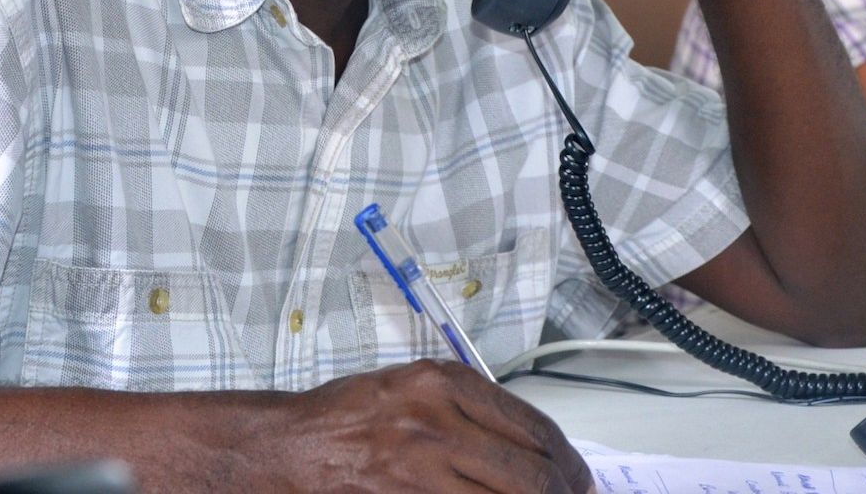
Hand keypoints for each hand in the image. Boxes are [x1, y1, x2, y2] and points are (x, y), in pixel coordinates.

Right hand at [262, 360, 591, 492]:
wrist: (288, 447)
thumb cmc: (346, 417)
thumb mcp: (411, 386)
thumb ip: (467, 406)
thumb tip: (529, 443)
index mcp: (441, 383)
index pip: (531, 426)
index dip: (566, 460)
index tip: (577, 476)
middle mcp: (435, 423)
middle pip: (531, 473)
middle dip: (562, 493)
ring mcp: (420, 469)